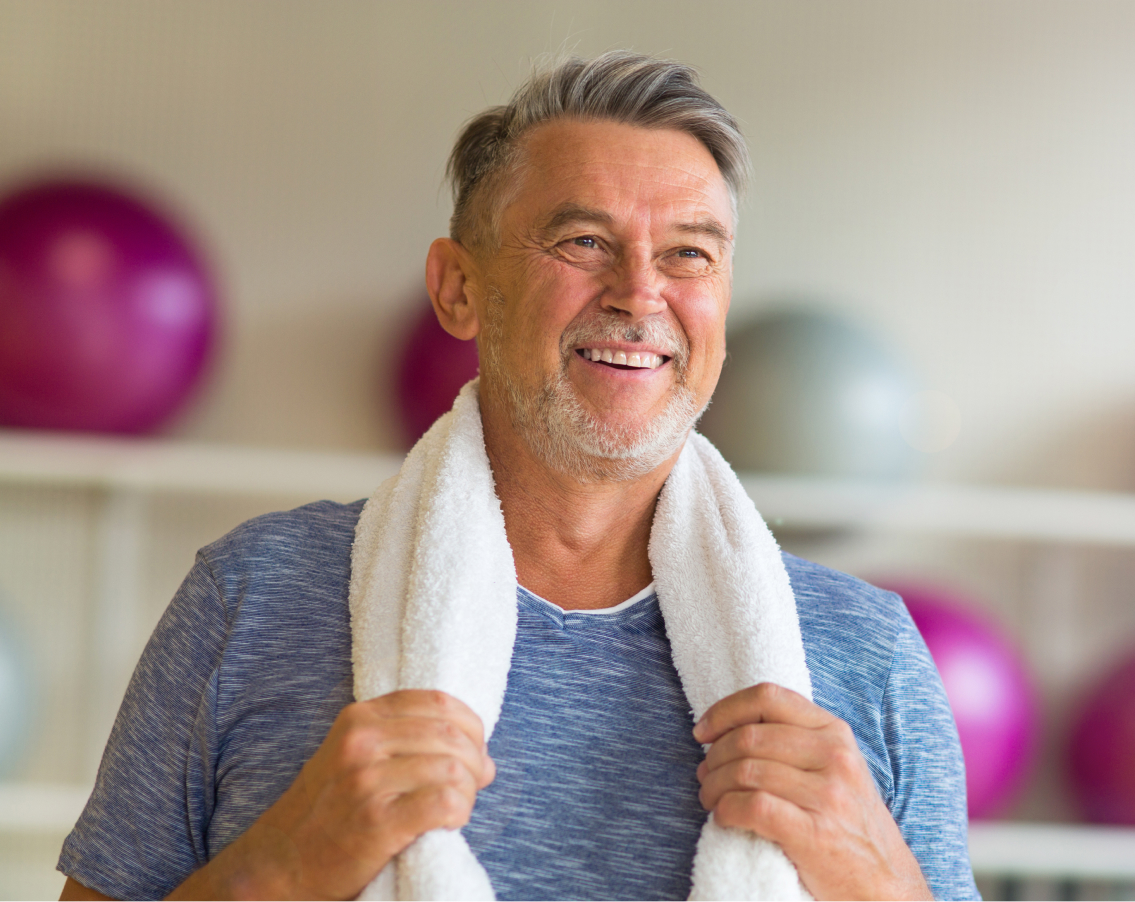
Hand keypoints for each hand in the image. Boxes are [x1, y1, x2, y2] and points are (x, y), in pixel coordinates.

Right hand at [168, 690, 494, 900]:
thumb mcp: (358, 757)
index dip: (470, 725)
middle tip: (472, 786)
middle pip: (450, 734)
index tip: (474, 750)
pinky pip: (443, 802)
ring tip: (456, 808)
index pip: (438, 702)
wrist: (282, 861)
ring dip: (467, 792)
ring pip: (452, 768)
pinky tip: (448, 823)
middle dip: (474, 762)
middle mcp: (361, 742)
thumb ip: (412, 746)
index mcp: (361, 717)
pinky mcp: (376, 821)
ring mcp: (366, 781)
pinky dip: (458, 812)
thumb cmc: (330, 810)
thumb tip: (486, 761)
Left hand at [693, 683, 930, 900]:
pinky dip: (726, 810)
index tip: (702, 732)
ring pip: (745, 771)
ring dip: (713, 786)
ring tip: (711, 799)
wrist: (886, 885)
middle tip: (705, 777)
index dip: (725, 710)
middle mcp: (834, 756)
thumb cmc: (849, 823)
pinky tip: (724, 818)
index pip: (767, 697)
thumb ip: (796, 741)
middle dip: (713, 757)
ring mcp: (828, 795)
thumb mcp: (835, 767)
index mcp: (834, 732)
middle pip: (749, 737)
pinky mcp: (815, 833)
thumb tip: (729, 729)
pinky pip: (751, 806)